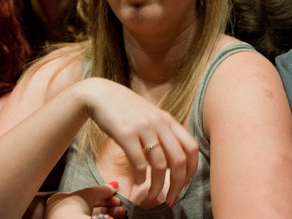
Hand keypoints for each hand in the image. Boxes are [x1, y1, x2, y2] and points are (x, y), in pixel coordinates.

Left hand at [44, 183, 124, 218]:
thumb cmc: (70, 209)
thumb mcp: (88, 193)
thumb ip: (100, 189)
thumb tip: (113, 185)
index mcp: (59, 199)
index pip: (84, 194)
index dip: (101, 193)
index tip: (114, 193)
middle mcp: (64, 211)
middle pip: (92, 205)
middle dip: (108, 205)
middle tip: (120, 205)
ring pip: (94, 215)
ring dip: (110, 213)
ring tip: (122, 213)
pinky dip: (106, 218)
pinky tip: (115, 217)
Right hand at [76, 78, 197, 206]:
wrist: (100, 95)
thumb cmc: (126, 110)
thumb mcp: (150, 116)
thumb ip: (164, 133)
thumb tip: (174, 161)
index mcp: (168, 120)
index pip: (191, 147)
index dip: (191, 169)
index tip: (184, 183)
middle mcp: (160, 123)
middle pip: (179, 160)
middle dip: (177, 184)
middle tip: (170, 197)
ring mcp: (144, 128)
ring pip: (160, 165)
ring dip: (158, 186)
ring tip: (152, 196)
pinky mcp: (126, 134)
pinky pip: (139, 163)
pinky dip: (141, 178)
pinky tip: (138, 182)